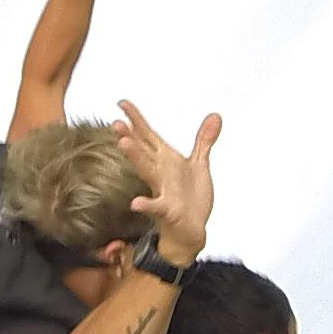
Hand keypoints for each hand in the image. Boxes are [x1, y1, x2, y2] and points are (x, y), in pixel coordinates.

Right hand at [118, 99, 217, 264]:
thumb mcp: (199, 165)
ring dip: (135, 157)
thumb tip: (215, 116)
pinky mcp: (168, 209)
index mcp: (166, 160)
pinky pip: (156, 206)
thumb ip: (204, 140)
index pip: (148, 135)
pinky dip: (146, 205)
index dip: (136, 119)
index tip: (122, 103)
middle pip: (143, 150)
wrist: (191, 230)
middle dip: (130, 135)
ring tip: (124, 144)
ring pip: (147, 171)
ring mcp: (162, 190)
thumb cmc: (190, 199)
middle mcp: (160, 172)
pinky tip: (136, 203)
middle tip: (117, 122)